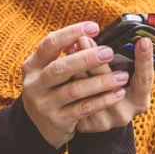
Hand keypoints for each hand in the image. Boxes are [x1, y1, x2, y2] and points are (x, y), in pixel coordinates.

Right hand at [21, 22, 131, 148]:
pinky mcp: (57, 121)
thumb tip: (90, 35)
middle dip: (87, 59)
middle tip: (109, 52)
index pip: (50, 43)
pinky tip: (117, 94)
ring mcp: (44, 104)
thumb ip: (65, 55)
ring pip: (75, 90)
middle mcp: (34, 84)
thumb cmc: (51, 89)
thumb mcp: (48, 70)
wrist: (38, 126)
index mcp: (32, 65)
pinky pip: (83, 109)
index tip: (94, 27)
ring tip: (122, 76)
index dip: (71, 33)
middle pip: (60, 68)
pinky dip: (102, 100)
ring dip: (101, 82)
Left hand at [76, 35, 152, 133]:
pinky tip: (62, 65)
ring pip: (88, 91)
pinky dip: (68, 80)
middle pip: (110, 83)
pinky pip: (75, 100)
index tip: (143, 40)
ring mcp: (105, 121)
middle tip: (85, 38)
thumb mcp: (129, 80)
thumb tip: (114, 38)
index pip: (144, 78)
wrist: (103, 118)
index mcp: (140, 101)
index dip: (145, 59)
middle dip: (96, 58)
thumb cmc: (117, 90)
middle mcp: (124, 112)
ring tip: (71, 47)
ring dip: (77, 67)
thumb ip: (126, 62)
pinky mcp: (87, 125)